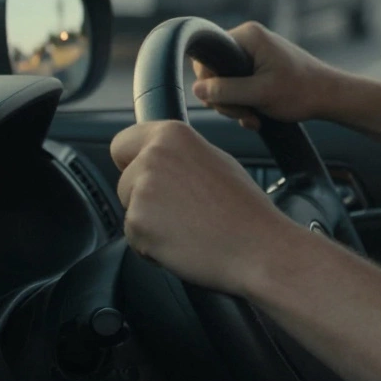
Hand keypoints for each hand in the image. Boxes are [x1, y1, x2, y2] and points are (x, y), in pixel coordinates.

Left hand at [111, 120, 298, 294]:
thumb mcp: (216, 162)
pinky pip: (134, 236)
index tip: (146, 175)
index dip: (132, 162)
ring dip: (150, 223)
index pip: (123, 143)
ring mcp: (143, 190)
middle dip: (144, 197)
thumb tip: (159, 156)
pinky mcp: (138, 223)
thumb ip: (181, 155)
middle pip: (124, 181)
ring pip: (130, 209)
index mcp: (173, 135)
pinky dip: (152, 245)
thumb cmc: (244, 209)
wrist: (257, 245)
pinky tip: (184, 242)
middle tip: (183, 209)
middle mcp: (153, 157)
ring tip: (189, 226)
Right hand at [192, 21, 341, 129]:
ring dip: (237, 105)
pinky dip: (245, 103)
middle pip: (215, 72)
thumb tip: (197, 90)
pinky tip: (258, 116)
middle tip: (244, 114)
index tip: (225, 102)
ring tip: (254, 117)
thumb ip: (226, 91)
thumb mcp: (259, 94)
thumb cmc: (301, 91)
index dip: (210, 84)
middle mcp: (249, 39)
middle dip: (226, 99)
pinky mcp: (260, 67)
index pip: (207, 57)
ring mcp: (255, 53)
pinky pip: (240, 85)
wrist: (331, 97)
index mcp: (248, 36)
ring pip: (226, 83)